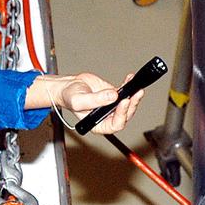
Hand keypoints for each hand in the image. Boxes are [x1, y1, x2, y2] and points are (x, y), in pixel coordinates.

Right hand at [26, 72, 143, 133]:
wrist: (68, 86)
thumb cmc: (69, 97)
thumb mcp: (78, 101)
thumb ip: (94, 100)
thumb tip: (113, 96)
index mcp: (99, 124)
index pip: (115, 124)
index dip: (122, 115)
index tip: (124, 102)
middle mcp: (107, 116)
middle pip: (125, 114)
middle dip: (132, 104)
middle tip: (135, 94)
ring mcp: (112, 106)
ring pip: (127, 104)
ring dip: (134, 96)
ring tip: (136, 87)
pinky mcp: (113, 95)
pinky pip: (124, 92)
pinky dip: (129, 85)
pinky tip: (130, 79)